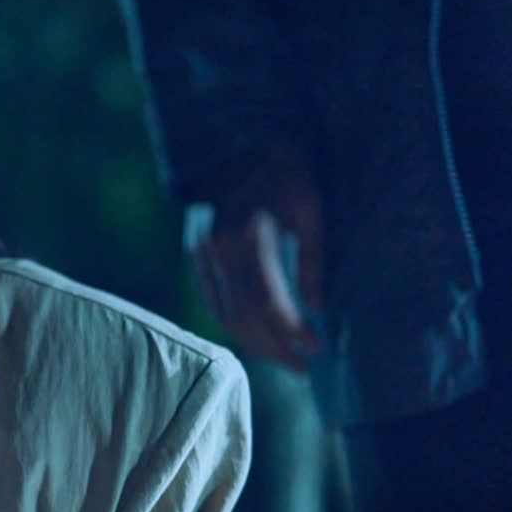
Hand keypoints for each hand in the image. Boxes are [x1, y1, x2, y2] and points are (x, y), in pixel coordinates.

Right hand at [183, 147, 323, 371]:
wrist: (235, 144)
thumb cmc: (282, 171)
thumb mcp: (309, 209)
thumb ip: (311, 260)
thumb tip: (317, 309)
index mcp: (246, 237)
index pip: (267, 301)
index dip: (292, 331)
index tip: (316, 348)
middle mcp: (216, 249)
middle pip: (241, 315)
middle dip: (272, 346)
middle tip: (301, 367)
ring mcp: (199, 252)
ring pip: (222, 312)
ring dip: (252, 340)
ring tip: (282, 356)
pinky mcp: (195, 253)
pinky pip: (212, 299)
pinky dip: (234, 322)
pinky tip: (256, 333)